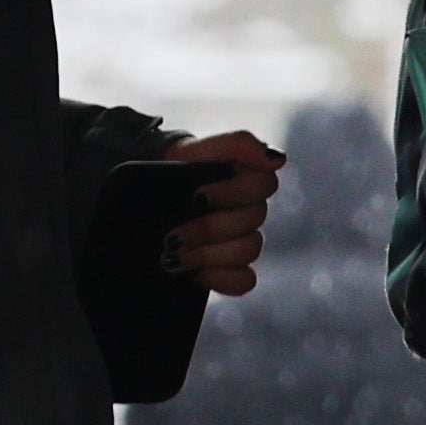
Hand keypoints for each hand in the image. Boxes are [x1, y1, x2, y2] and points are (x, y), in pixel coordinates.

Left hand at [160, 128, 280, 297]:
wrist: (147, 198)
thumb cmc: (176, 168)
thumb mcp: (196, 148)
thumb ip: (238, 144)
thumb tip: (278, 160)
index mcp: (249, 179)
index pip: (262, 186)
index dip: (232, 193)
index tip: (197, 195)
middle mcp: (251, 211)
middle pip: (249, 223)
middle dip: (206, 229)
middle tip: (171, 235)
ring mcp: (244, 241)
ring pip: (246, 251)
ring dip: (206, 255)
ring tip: (171, 256)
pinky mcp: (233, 269)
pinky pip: (244, 280)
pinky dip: (220, 278)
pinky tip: (194, 273)